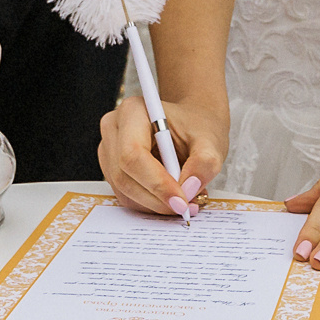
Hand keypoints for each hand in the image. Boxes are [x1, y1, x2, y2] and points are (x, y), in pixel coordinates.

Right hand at [99, 92, 225, 220]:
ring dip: (155, 205)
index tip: (181, 201)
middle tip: (187, 207)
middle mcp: (114, 129)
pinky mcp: (112, 169)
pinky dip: (150, 204)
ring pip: (124, 191)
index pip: (133, 154)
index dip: (156, 183)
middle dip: (157, 199)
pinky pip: (126, 195)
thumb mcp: (210, 140)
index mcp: (133, 111)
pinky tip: (171, 198)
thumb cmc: (196, 126)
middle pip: (124, 176)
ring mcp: (109, 150)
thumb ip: (204, 163)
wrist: (190, 124)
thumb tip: (189, 189)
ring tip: (185, 202)